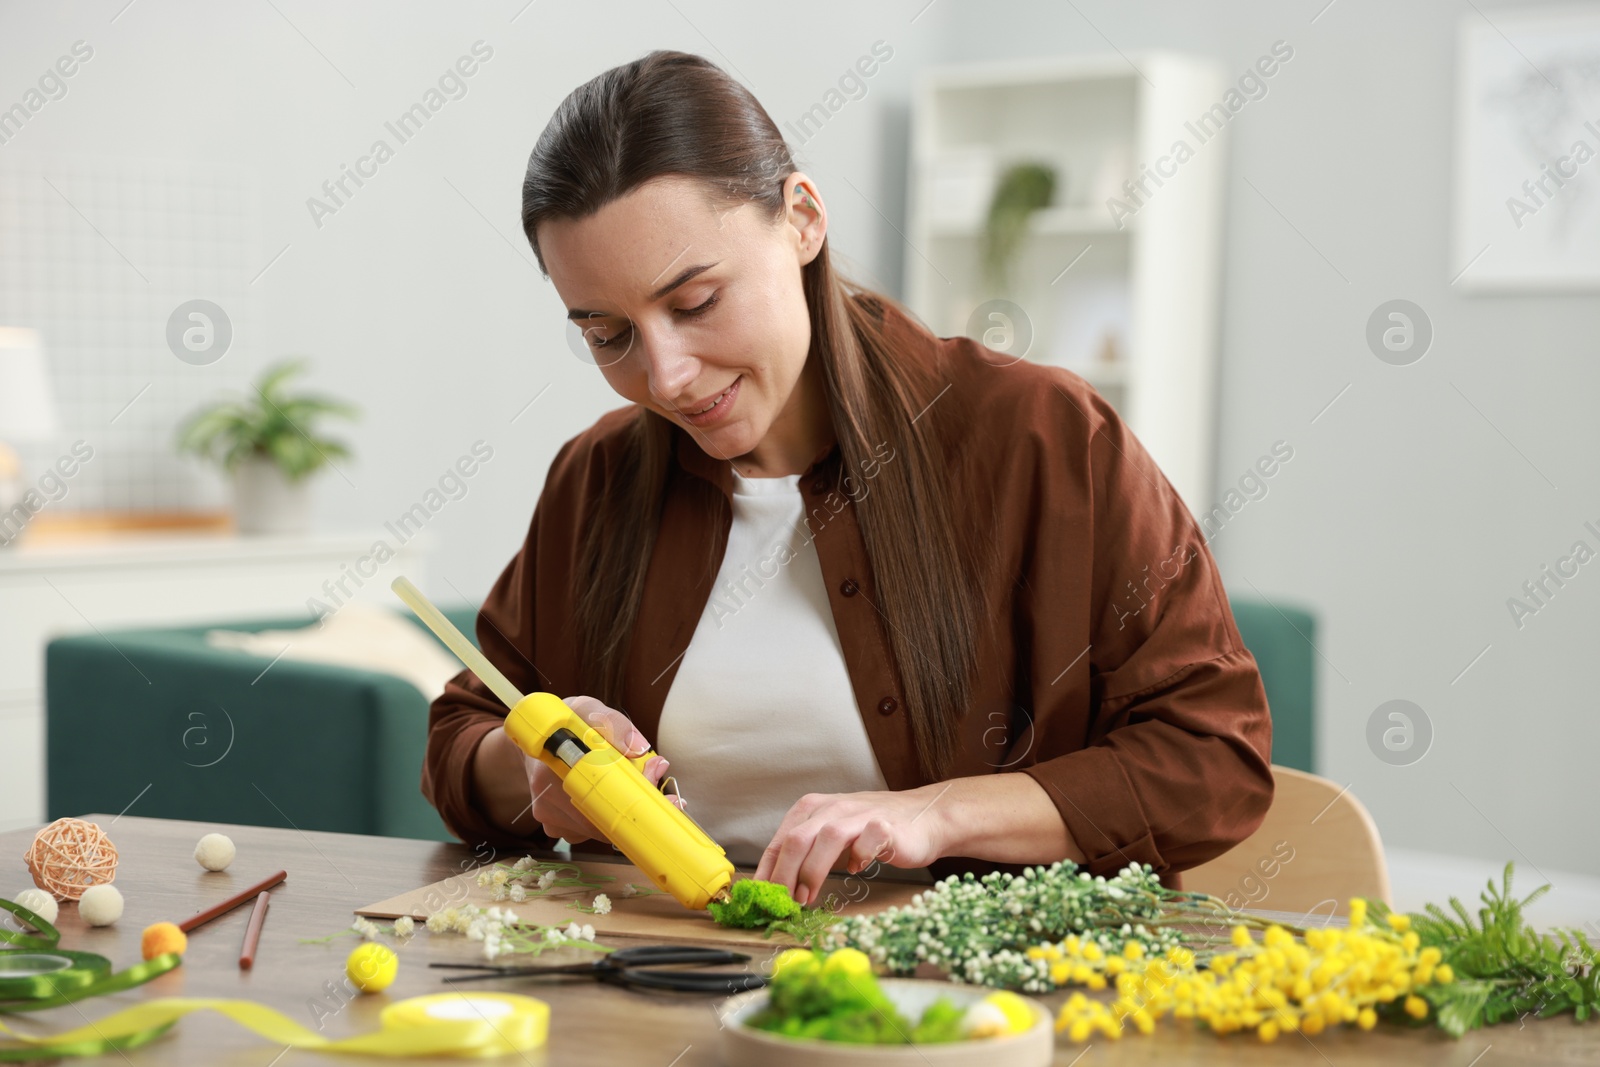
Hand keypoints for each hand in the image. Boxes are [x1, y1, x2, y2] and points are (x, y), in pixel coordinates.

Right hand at [525, 695, 683, 845]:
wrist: (536, 740)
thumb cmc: (565, 722)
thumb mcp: (588, 709)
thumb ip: (613, 723)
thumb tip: (639, 748)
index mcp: (554, 765)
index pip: (599, 792)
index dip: (635, 797)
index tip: (666, 796)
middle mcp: (547, 797)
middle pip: (603, 818)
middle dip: (640, 808)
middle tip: (667, 796)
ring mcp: (550, 816)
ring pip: (600, 829)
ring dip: (627, 815)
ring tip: (648, 794)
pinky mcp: (555, 827)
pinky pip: (591, 831)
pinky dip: (610, 820)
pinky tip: (619, 803)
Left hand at [753, 787, 947, 907]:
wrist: (924, 817)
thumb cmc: (872, 831)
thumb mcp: (831, 838)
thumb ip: (807, 855)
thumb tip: (778, 888)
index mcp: (813, 809)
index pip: (780, 840)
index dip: (768, 871)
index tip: (762, 898)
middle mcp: (833, 807)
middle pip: (797, 838)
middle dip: (785, 874)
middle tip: (783, 903)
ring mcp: (860, 814)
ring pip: (827, 836)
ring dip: (812, 870)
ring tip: (807, 896)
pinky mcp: (886, 824)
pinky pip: (868, 837)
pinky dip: (859, 854)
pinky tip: (857, 870)